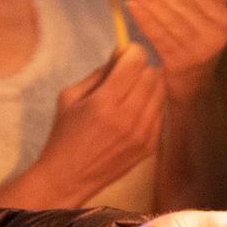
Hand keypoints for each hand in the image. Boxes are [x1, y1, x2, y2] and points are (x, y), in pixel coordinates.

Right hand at [37, 46, 164, 198]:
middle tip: (126, 71)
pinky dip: (150, 105)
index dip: (133, 51)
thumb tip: (122, 51)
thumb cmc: (65, 132)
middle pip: (152, 75)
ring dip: (148, 85)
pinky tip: (133, 110)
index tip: (127, 51)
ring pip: (160, 92)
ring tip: (129, 91)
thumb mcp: (71, 97)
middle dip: (140, 67)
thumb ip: (99, 73)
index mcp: (105, 103)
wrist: (70, 176)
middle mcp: (128, 118)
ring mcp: (143, 134)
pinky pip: (160, 112)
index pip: (135, 63)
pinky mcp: (150, 146)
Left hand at [122, 0, 226, 97]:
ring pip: (167, 16)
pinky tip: (130, 4)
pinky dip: (143, 18)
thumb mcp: (210, 19)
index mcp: (223, 18)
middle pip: (179, 2)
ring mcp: (199, 49)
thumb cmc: (197, 40)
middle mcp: (215, 33)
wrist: (194, 81)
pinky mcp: (181, 61)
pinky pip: (158, 34)